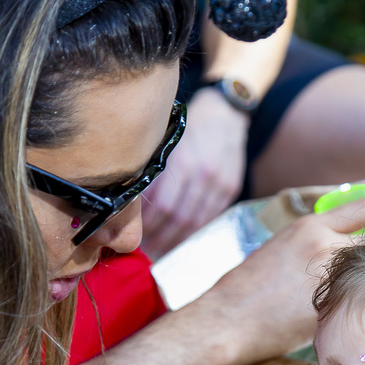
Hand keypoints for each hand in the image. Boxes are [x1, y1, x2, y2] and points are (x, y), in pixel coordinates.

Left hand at [140, 89, 249, 257]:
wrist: (225, 113)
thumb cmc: (188, 125)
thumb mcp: (166, 142)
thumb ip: (154, 172)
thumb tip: (133, 206)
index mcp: (184, 163)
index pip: (163, 206)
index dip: (149, 226)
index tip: (136, 236)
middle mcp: (204, 175)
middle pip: (179, 219)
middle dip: (161, 239)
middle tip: (146, 251)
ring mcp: (220, 184)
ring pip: (196, 222)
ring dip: (177, 241)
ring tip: (161, 251)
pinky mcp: (231, 189)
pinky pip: (210, 217)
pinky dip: (195, 232)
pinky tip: (181, 239)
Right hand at [193, 195, 364, 364]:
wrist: (227, 321)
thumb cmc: (248, 290)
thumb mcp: (281, 251)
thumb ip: (314, 245)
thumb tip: (340, 252)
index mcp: (310, 227)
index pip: (364, 209)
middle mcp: (323, 246)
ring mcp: (328, 278)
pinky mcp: (329, 309)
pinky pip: (359, 307)